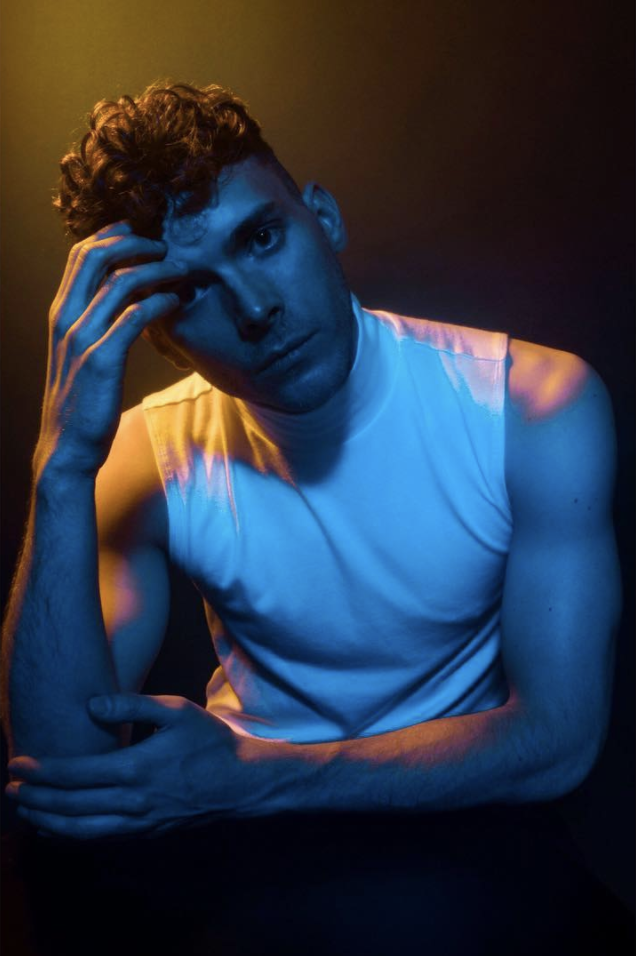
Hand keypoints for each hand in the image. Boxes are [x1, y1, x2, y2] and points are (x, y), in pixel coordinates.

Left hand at [5, 694, 271, 839]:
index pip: (76, 773)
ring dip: (48, 822)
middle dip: (36, 798)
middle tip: (10, 790)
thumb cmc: (209, 741)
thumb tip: (90, 706)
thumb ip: (131, 706)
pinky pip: (101, 840)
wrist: (242, 782)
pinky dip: (73, 837)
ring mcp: (140, 822)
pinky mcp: (147, 833)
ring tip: (27, 811)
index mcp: (136, 767)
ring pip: (82, 831)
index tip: (18, 764)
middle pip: (71, 806)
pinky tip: (59, 829)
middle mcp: (133, 800)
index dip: (42, 770)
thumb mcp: (175, 710)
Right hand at [36, 221, 186, 478]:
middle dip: (134, 243)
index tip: (138, 231)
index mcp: (60, 314)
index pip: (79, 256)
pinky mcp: (101, 360)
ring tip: (182, 270)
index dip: (109, 236)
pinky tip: (176, 301)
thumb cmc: (81, 402)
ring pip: (119, 282)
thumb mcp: (81, 355)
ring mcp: (81, 338)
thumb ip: (96, 325)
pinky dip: (158, 302)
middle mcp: (66, 319)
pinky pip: (133, 317)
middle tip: (165, 246)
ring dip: (155, 270)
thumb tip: (126, 301)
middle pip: (95, 256)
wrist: (66, 447)